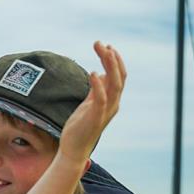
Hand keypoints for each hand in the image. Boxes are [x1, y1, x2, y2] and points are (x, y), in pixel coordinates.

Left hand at [58, 41, 126, 164]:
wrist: (74, 149)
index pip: (119, 76)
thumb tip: (102, 74)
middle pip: (119, 77)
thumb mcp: (89, 104)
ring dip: (109, 66)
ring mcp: (105, 112)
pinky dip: (98, 85)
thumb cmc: (80, 127)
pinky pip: (100, 99)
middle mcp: (112, 105)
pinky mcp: (95, 118)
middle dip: (112, 58)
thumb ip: (96, 90)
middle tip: (100, 43)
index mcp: (111, 101)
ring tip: (103, 50)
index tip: (106, 46)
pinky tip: (93, 73)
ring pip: (114, 85)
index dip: (115, 61)